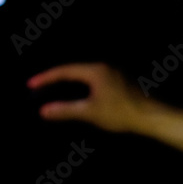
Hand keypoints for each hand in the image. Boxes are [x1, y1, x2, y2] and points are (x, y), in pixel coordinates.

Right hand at [27, 62, 159, 133]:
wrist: (152, 116)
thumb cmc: (120, 113)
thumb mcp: (89, 112)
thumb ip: (65, 110)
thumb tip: (43, 110)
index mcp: (95, 70)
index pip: (64, 71)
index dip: (46, 78)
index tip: (30, 84)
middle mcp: (103, 66)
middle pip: (74, 69)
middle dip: (56, 78)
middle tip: (39, 85)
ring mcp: (113, 73)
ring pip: (84, 74)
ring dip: (69, 82)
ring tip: (54, 89)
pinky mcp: (119, 81)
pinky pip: (93, 79)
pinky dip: (81, 86)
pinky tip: (77, 95)